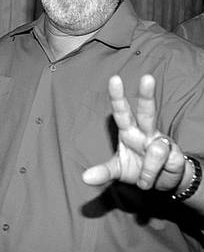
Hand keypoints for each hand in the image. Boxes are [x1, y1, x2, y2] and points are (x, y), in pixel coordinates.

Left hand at [82, 74, 186, 191]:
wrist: (163, 183)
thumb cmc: (137, 169)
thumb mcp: (118, 171)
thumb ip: (103, 172)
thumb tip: (85, 178)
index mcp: (128, 131)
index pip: (121, 111)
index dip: (117, 96)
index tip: (114, 78)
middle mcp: (145, 132)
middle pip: (147, 111)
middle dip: (147, 95)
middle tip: (147, 77)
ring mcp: (161, 141)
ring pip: (155, 149)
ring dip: (147, 169)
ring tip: (144, 180)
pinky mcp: (175, 153)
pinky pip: (164, 163)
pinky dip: (154, 175)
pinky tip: (155, 177)